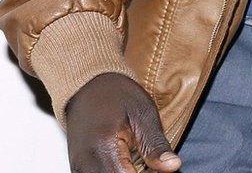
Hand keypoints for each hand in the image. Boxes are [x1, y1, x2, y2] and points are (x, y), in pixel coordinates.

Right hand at [63, 72, 180, 172]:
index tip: (160, 165)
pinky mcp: (79, 169)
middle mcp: (85, 164)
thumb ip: (156, 145)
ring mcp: (79, 169)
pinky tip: (129, 163)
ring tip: (140, 159)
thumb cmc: (116, 95)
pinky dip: (117, 171)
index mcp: (103, 150)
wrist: (87, 87)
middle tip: (150, 159)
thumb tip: (173, 167)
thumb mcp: (144, 114)